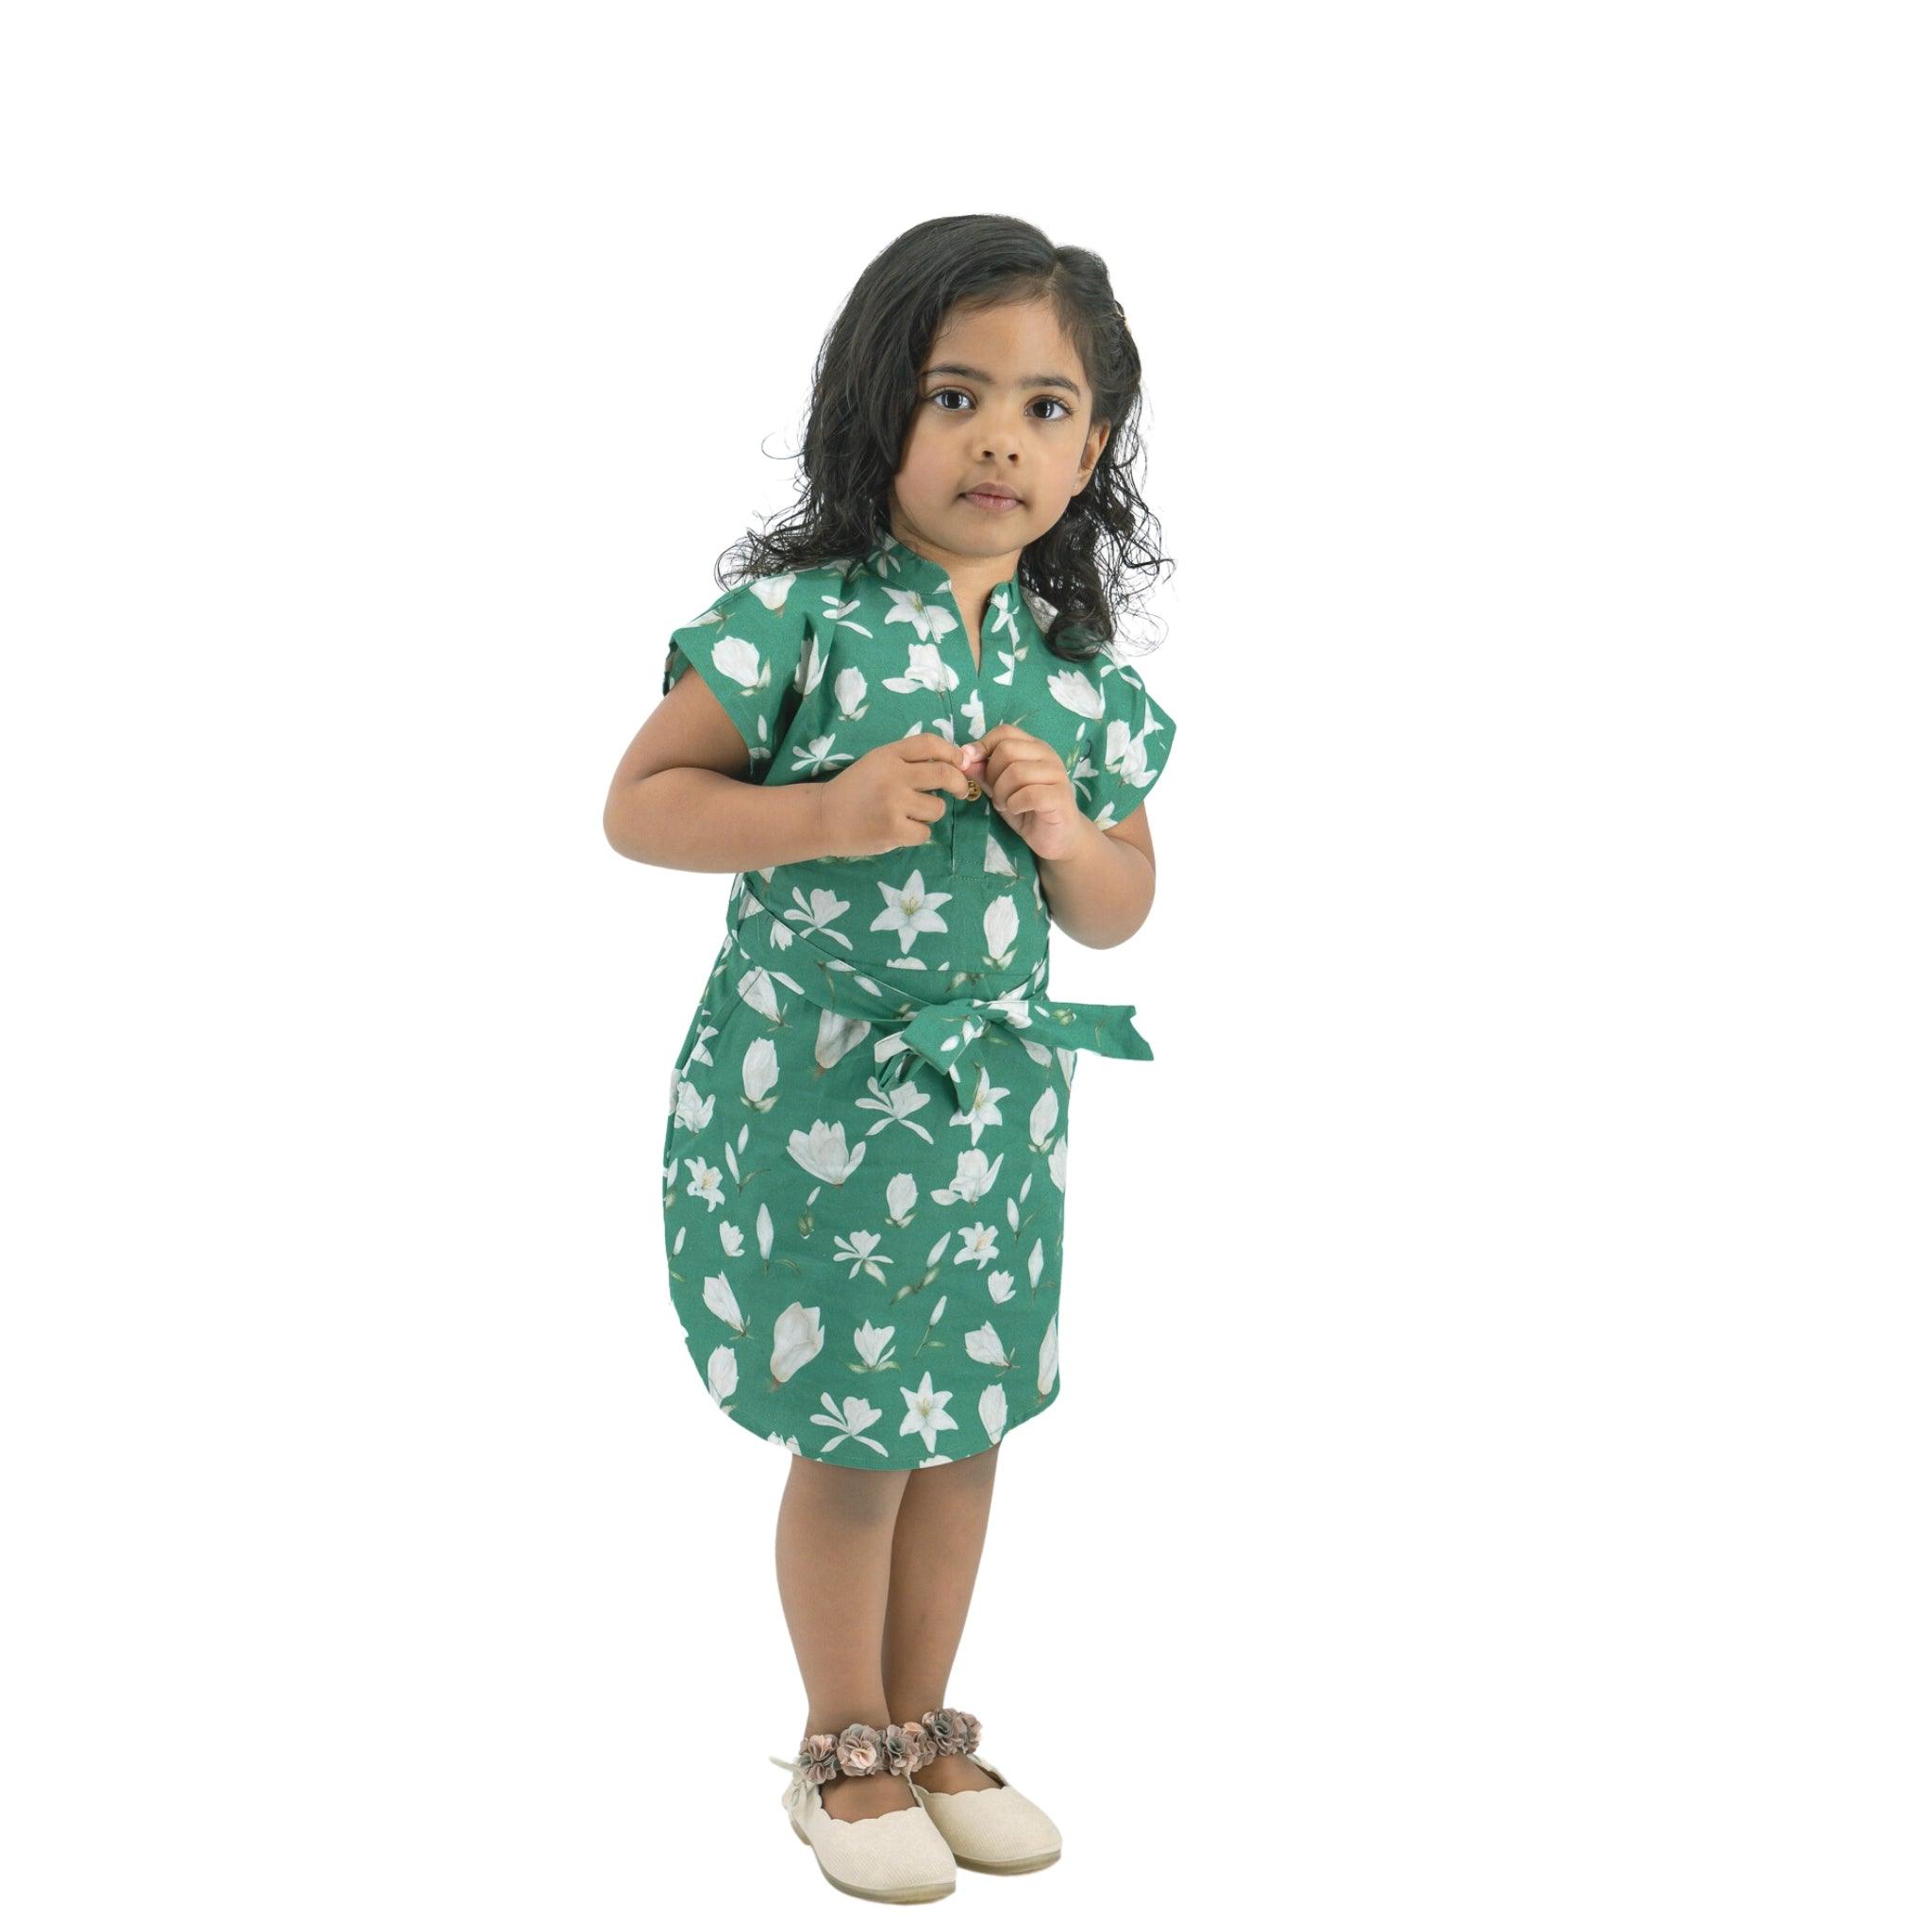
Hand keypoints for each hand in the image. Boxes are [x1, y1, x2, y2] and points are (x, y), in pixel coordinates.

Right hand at [817, 733, 976, 857]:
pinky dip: (917, 833)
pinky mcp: (894, 830)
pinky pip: (925, 832)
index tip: (960, 763)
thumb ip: (907, 760)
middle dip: (959, 783)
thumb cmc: (854, 790)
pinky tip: (899, 830)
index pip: (930, 743)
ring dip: (930, 812)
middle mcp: (893, 776)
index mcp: (888, 755)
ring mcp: (894, 804)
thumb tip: (954, 763)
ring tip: (910, 814)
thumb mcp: (876, 763)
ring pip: (937, 808)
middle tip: (961, 791)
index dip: (952, 752)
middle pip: (944, 773)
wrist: (823, 818)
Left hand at [960, 724, 1090, 862]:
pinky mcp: (1060, 796)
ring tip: (1006, 804)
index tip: (970, 764)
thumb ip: (984, 773)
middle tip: (996, 794)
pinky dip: (1015, 804)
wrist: (1058, 837)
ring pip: (1016, 772)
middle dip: (992, 774)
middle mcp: (1047, 755)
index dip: (983, 745)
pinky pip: (1028, 793)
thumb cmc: (1028, 809)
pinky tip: (1018, 810)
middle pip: (1007, 749)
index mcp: (1034, 748)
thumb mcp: (1000, 788)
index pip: (1005, 732)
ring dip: (1002, 793)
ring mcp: (1056, 774)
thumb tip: (963, 758)